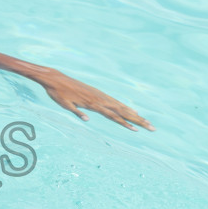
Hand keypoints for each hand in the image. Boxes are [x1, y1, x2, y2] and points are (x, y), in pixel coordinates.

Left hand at [30, 67, 153, 130]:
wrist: (56, 78)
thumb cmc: (58, 93)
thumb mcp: (64, 104)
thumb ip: (76, 112)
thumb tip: (87, 119)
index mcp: (93, 104)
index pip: (112, 116)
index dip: (124, 123)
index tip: (136, 130)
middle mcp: (99, 99)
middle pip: (122, 111)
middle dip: (137, 120)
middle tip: (150, 127)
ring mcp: (100, 95)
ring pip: (120, 106)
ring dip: (133, 114)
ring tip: (145, 121)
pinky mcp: (97, 93)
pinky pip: (114, 102)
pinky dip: (124, 107)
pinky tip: (130, 110)